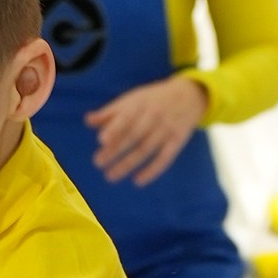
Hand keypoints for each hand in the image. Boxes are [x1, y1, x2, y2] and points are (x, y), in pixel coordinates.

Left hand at [85, 74, 208, 185]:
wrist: (189, 95)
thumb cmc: (153, 99)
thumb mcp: (133, 99)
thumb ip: (110, 112)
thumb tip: (87, 121)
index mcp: (140, 104)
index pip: (126, 118)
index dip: (114, 129)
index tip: (101, 140)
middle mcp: (154, 116)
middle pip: (133, 136)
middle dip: (115, 150)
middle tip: (98, 163)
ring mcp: (166, 129)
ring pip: (146, 149)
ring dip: (128, 164)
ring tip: (110, 176)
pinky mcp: (177, 141)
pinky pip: (165, 158)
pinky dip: (152, 171)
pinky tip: (138, 181)